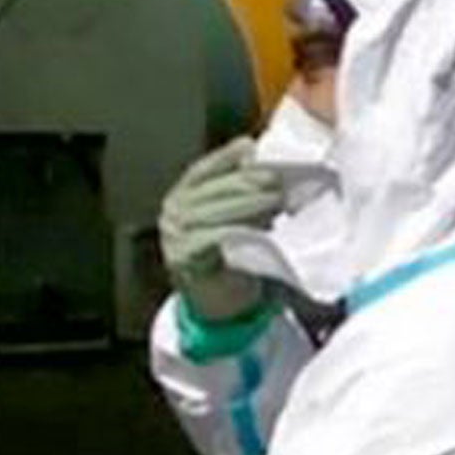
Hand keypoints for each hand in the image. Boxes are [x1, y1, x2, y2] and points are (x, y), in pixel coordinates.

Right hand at [157, 138, 283, 320]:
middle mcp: (173, 212)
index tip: (252, 147)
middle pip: (217, 188)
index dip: (227, 157)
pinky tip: (261, 227)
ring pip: (218, 209)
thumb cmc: (229, 257)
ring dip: (252, 204)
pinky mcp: (184, 257)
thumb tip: (262, 161)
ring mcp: (175, 235)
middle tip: (281, 180)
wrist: (219, 306)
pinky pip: (215, 236)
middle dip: (252, 182)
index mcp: (181, 196)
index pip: (203, 169)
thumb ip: (239, 192)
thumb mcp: (232, 218)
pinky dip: (239, 229)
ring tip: (279, 201)